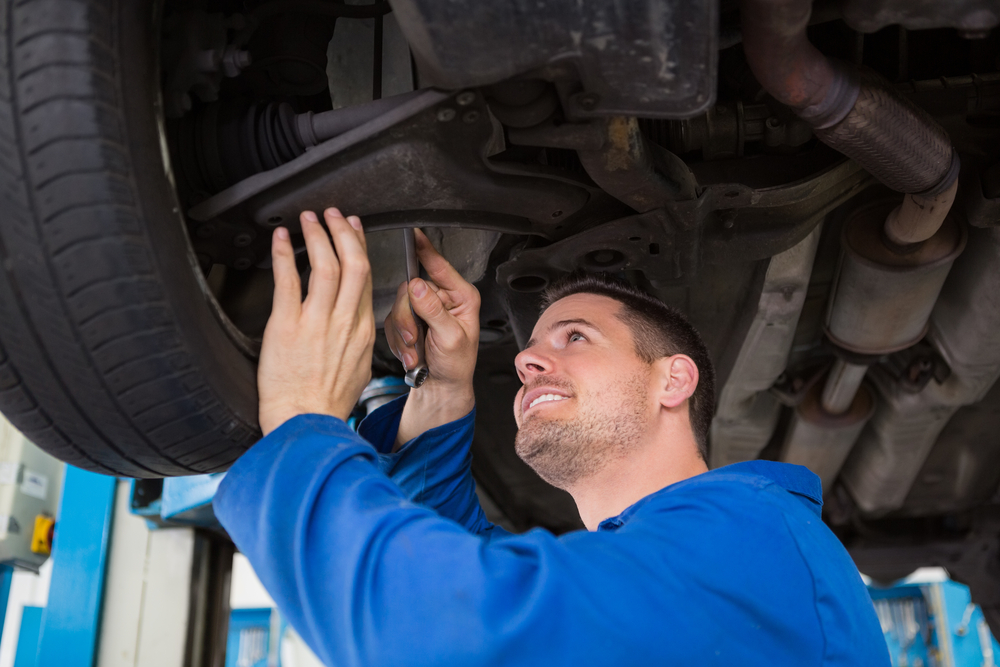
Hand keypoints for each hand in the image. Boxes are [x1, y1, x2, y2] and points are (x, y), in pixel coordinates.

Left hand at [257, 208, 375, 435]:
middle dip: (343, 232)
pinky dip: (283, 255)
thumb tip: (354, 325)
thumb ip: (358, 340)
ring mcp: (316, 322)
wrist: (307, 422)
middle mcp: (343, 321)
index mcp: (362, 330)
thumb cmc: (328, 402)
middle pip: (353, 263)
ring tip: (309, 219)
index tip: (354, 232)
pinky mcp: (287, 326)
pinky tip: (279, 239)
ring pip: (325, 265)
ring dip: (317, 236)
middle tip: (334, 215)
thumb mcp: (359, 368)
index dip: (360, 248)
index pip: (366, 278)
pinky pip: (287, 281)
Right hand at [384, 229, 479, 446]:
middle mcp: (441, 296)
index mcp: (460, 295)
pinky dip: (397, 340)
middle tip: (413, 340)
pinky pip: (391, 321)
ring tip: (415, 352)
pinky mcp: (408, 319)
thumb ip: (433, 311)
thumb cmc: (457, 365)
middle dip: (407, 318)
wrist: (442, 387)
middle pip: (409, 289)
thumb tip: (418, 285)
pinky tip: (411, 353)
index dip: (425, 249)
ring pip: (397, 306)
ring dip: (402, 334)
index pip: (439, 265)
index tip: (413, 233)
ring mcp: (423, 307)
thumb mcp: (450, 339)